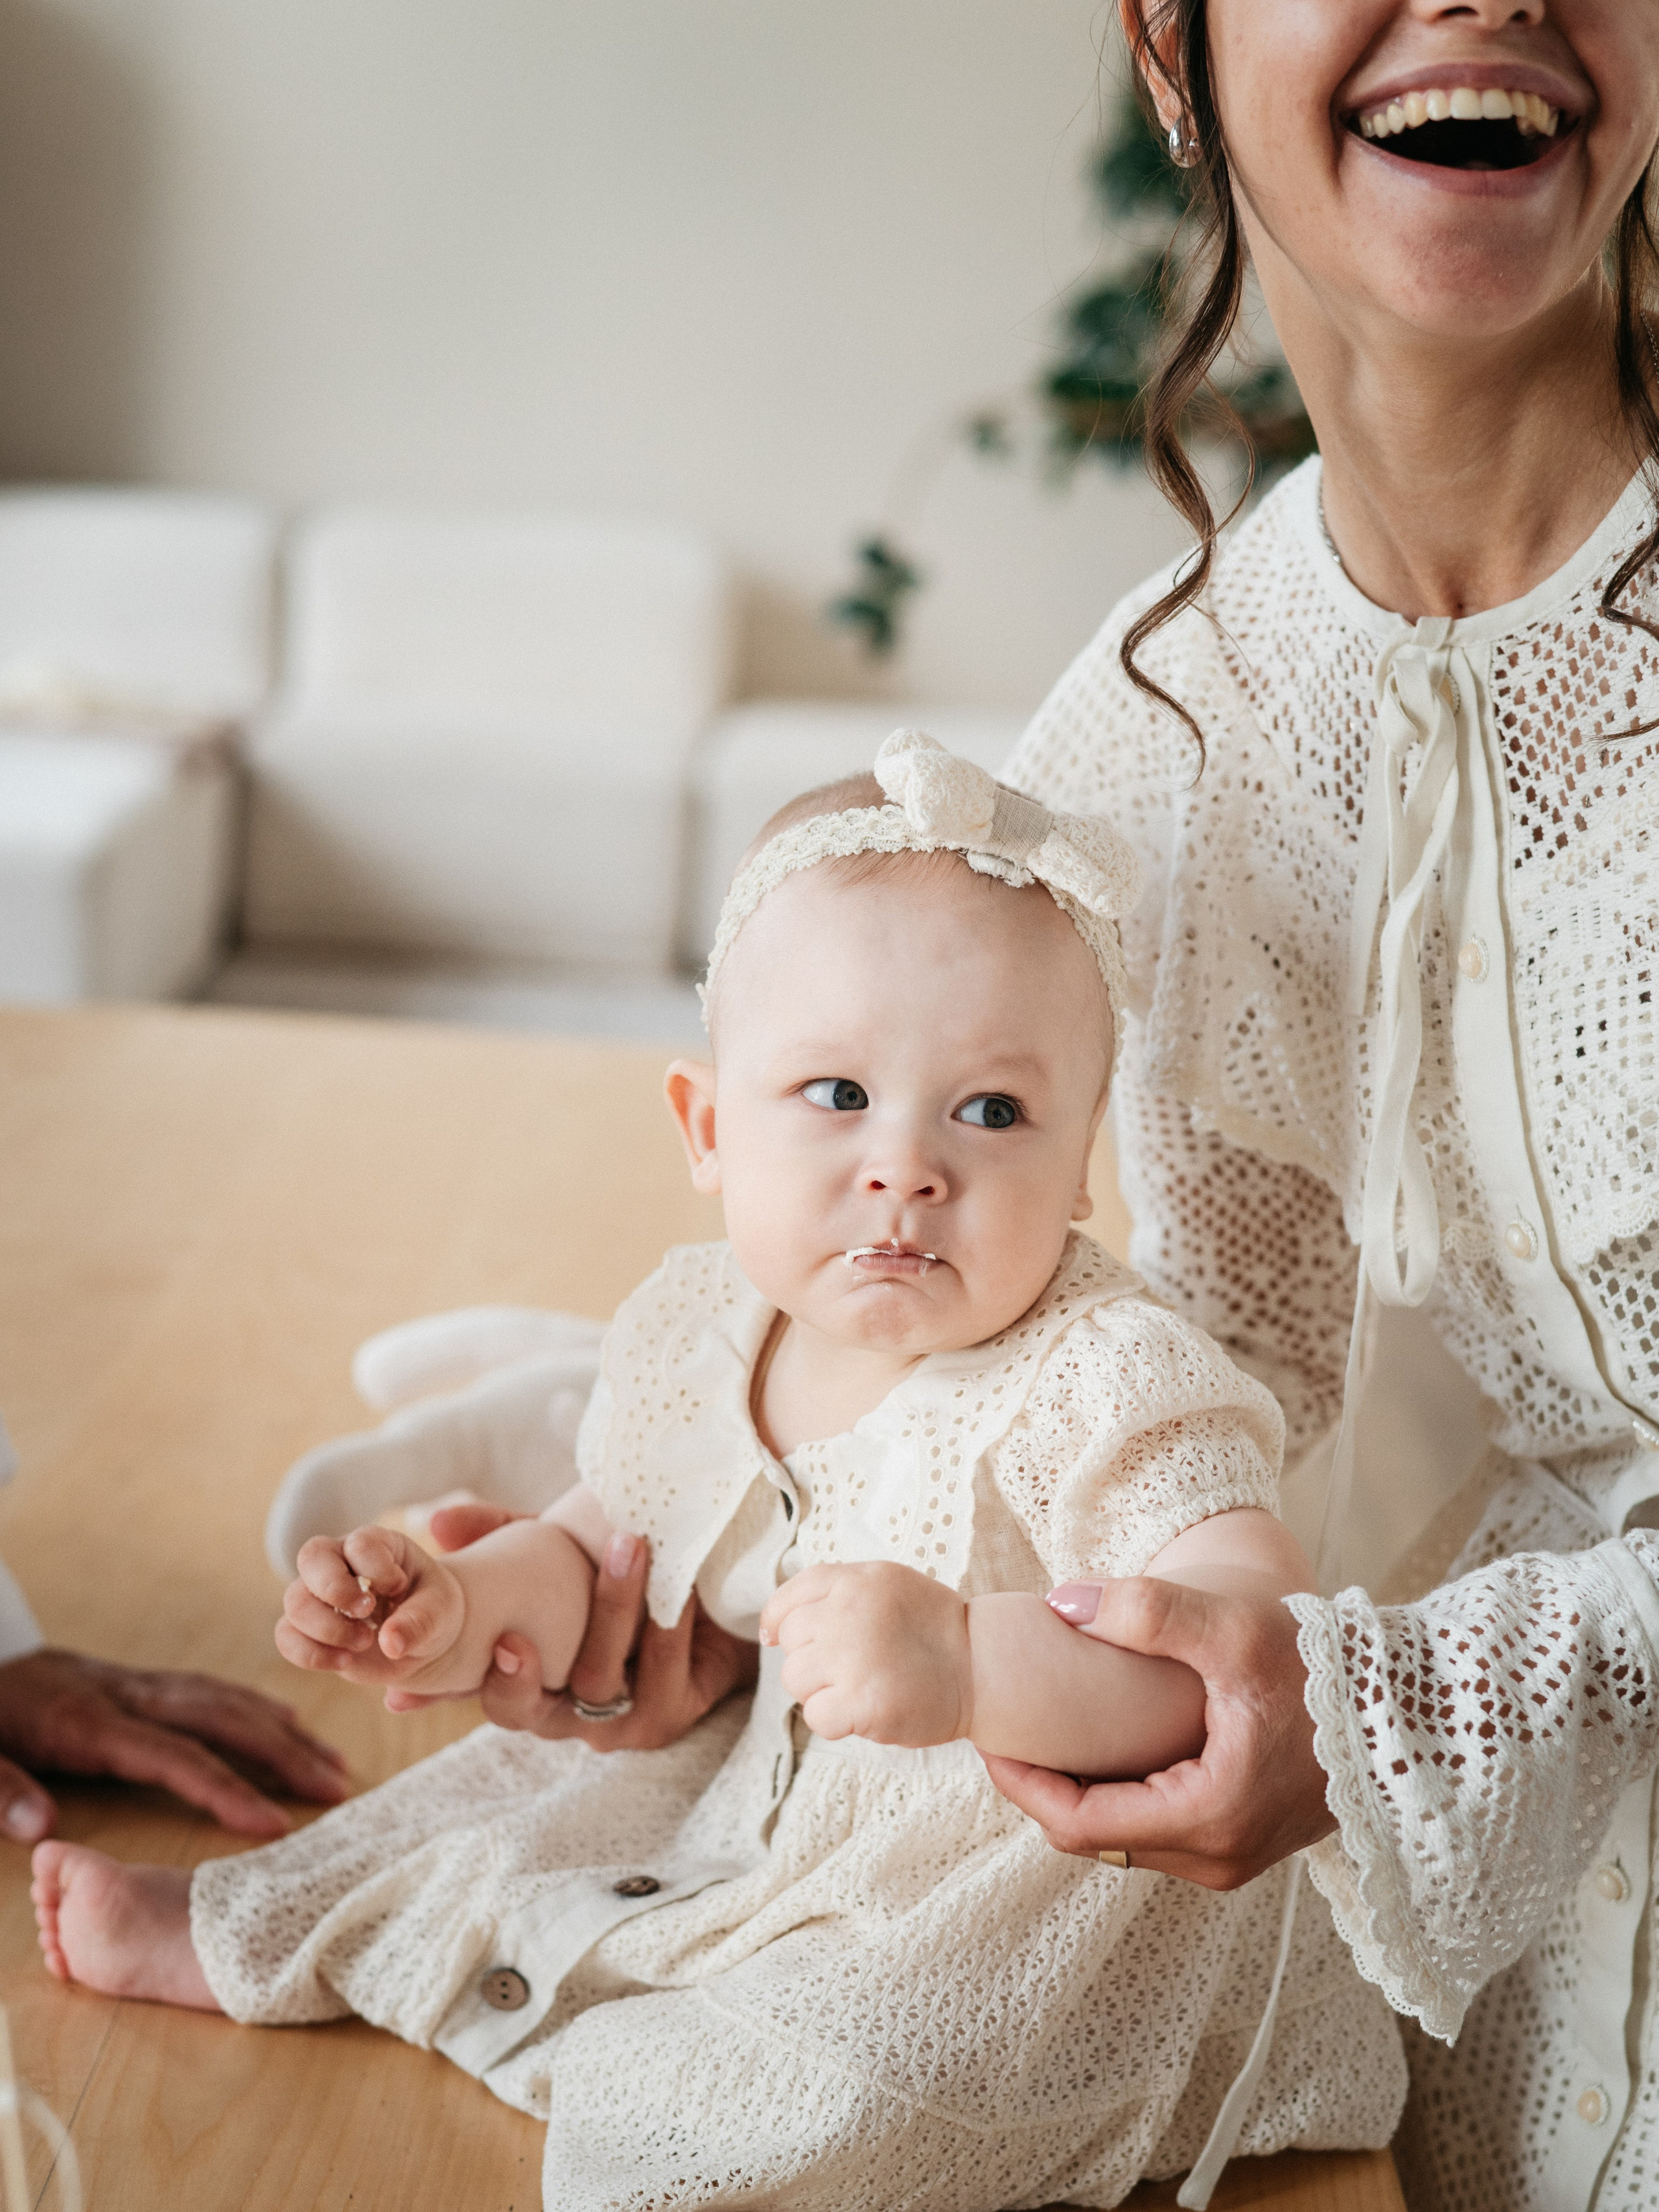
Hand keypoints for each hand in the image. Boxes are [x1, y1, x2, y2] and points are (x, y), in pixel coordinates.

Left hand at [0, 1648, 348, 1841]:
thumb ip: (1, 1791)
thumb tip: (43, 1831)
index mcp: (89, 1723)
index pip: (174, 1758)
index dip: (226, 1789)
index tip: (274, 1823)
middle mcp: (127, 1697)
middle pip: (220, 1719)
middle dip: (283, 1752)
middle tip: (336, 1786)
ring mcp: (136, 1685)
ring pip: (223, 1698)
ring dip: (280, 1728)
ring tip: (329, 1758)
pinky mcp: (135, 1683)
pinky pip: (208, 1689)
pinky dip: (252, 1705)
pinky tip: (281, 1721)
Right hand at [277, 1527, 465, 1692]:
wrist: (422, 1641)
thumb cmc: (433, 1611)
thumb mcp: (440, 1611)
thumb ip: (419, 1622)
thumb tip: (390, 1644)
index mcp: (377, 1544)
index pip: (359, 1543)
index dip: (375, 1568)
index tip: (399, 1587)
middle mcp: (341, 1562)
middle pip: (311, 1558)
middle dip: (335, 1589)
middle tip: (367, 1612)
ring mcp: (320, 1595)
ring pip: (295, 1601)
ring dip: (328, 1628)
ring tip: (364, 1642)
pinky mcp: (310, 1630)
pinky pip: (286, 1636)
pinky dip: (310, 1654)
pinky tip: (344, 1662)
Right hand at [426, 1506, 757, 1747]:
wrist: (710, 1605)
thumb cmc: (617, 1576)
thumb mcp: (557, 1548)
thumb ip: (504, 1533)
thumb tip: (437, 1520)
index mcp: (522, 1677)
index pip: (468, 1690)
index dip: (434, 1691)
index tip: (402, 1691)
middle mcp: (558, 1710)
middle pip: (518, 1710)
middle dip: (513, 1677)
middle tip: (513, 1636)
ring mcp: (610, 1721)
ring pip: (596, 1682)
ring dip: (611, 1613)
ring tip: (628, 1548)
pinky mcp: (665, 1717)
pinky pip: (660, 1677)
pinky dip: (667, 1630)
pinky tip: (678, 1588)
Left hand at [759, 1561, 970, 1745]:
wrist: (984, 1666)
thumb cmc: (935, 1630)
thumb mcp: (887, 1584)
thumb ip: (837, 1591)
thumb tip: (773, 1627)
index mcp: (855, 1580)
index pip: (789, 1597)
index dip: (779, 1620)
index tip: (778, 1637)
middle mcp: (848, 1613)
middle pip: (791, 1641)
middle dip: (812, 1658)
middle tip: (854, 1666)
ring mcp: (852, 1657)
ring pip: (795, 1679)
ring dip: (822, 1690)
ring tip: (861, 1686)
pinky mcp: (861, 1702)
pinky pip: (815, 1717)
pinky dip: (835, 1722)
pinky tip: (864, 1711)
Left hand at [981, 1577, 1333, 1888]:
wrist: (1416, 1713)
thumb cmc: (1330, 1672)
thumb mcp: (1234, 1631)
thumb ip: (1146, 1612)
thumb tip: (1059, 1603)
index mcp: (1206, 1821)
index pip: (1077, 1823)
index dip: (1022, 1781)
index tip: (987, 1736)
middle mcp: (1217, 1857)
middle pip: (1095, 1836)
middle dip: (1045, 1785)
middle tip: (1009, 1728)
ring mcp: (1235, 1854)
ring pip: (1127, 1834)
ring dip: (1085, 1788)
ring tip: (1050, 1729)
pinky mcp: (1247, 1837)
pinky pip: (1160, 1826)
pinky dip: (1124, 1789)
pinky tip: (1109, 1739)